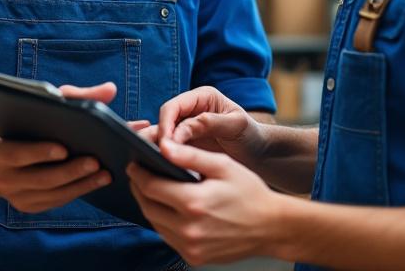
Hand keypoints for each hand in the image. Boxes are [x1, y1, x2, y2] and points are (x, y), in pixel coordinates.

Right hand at [0, 82, 116, 212]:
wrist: (0, 159)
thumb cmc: (26, 127)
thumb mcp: (41, 108)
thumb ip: (75, 96)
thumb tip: (109, 90)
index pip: (17, 154)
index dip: (40, 152)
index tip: (64, 149)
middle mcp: (4, 178)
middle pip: (41, 179)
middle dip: (70, 171)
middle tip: (95, 162)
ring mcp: (17, 197)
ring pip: (52, 194)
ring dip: (80, 185)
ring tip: (104, 174)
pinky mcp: (30, 206)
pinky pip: (56, 202)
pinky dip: (77, 192)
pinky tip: (95, 182)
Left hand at [127, 138, 284, 265]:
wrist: (271, 227)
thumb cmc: (250, 193)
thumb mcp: (222, 166)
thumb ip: (190, 156)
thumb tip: (163, 146)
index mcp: (193, 203)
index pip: (150, 187)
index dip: (138, 173)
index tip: (133, 164)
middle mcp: (188, 230)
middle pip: (147, 206)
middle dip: (139, 189)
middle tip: (138, 175)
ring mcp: (190, 247)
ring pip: (155, 224)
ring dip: (149, 206)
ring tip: (152, 190)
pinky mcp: (193, 257)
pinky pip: (167, 238)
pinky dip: (163, 222)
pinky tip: (168, 209)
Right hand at [156, 86, 265, 167]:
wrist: (257, 153)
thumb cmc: (250, 135)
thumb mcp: (235, 125)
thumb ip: (209, 123)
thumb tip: (181, 130)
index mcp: (202, 97)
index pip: (173, 107)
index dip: (166, 124)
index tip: (166, 144)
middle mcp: (189, 110)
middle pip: (162, 120)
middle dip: (158, 138)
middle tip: (159, 157)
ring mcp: (185, 128)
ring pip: (161, 136)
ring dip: (156, 148)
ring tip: (156, 165)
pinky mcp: (184, 145)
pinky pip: (168, 150)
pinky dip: (163, 158)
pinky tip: (163, 170)